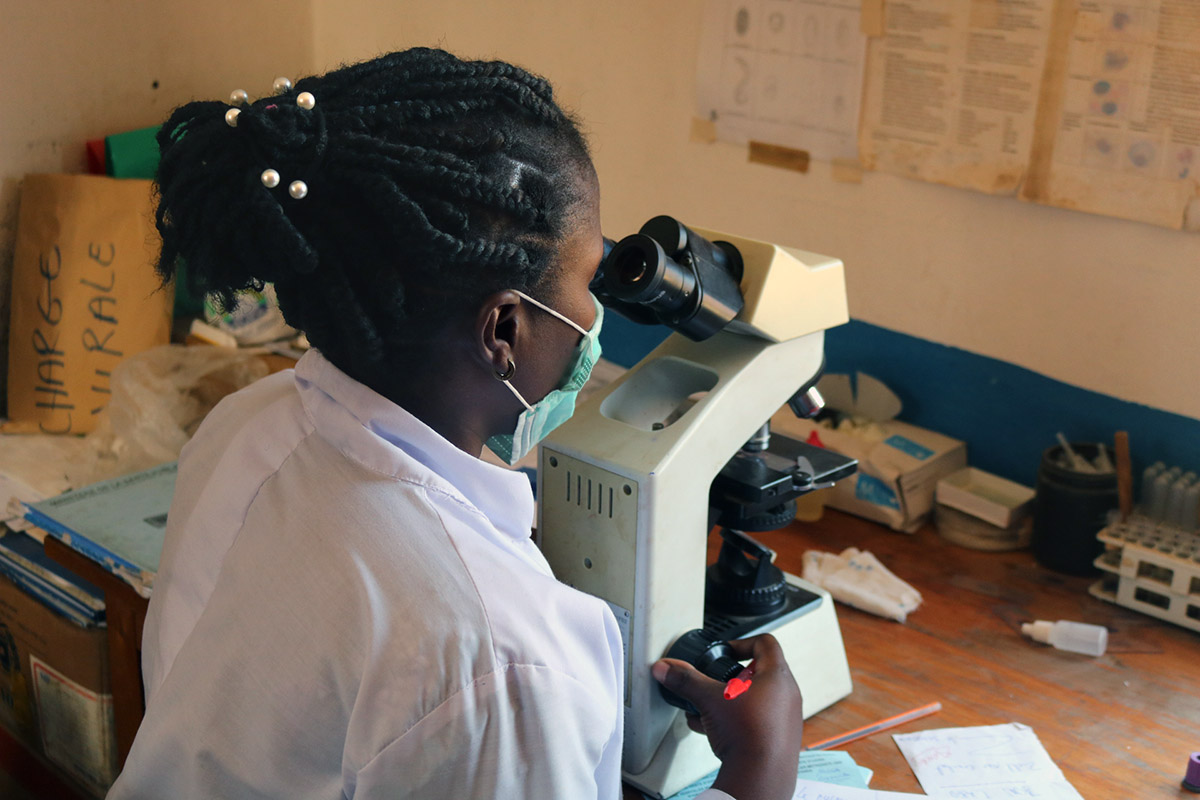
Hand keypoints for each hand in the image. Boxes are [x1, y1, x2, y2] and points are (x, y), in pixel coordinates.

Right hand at [651, 634, 802, 799]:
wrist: (760, 777)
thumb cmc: (749, 736)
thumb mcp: (709, 699)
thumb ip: (686, 680)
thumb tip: (668, 669)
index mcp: (778, 677)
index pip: (766, 643)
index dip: (743, 642)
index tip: (727, 651)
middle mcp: (788, 696)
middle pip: (761, 672)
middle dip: (733, 677)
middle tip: (718, 683)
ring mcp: (787, 719)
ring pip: (759, 699)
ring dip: (733, 700)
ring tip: (712, 709)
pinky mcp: (780, 739)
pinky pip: (760, 721)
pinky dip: (739, 720)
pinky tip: (714, 729)